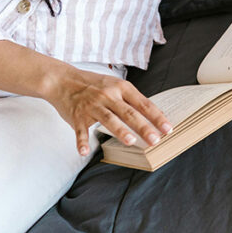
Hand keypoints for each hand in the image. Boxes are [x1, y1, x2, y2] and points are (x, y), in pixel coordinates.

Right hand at [44, 67, 172, 155]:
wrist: (63, 80)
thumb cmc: (94, 84)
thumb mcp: (115, 85)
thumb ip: (131, 99)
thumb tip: (152, 116)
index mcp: (121, 88)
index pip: (143, 104)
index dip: (157, 117)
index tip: (168, 129)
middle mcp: (108, 95)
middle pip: (129, 113)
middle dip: (143, 127)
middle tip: (155, 140)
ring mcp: (92, 106)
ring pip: (109, 119)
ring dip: (120, 131)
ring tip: (131, 141)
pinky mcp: (77, 116)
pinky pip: (80, 130)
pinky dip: (81, 142)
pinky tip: (84, 152)